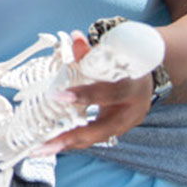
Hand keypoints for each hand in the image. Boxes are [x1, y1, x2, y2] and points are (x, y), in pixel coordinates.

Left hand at [36, 32, 154, 154]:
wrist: (145, 79)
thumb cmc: (126, 65)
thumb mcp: (113, 57)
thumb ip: (92, 52)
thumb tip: (75, 37)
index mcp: (133, 88)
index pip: (110, 93)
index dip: (86, 96)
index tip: (59, 96)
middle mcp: (132, 111)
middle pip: (103, 128)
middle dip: (73, 136)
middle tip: (45, 143)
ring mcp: (125, 125)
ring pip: (95, 138)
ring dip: (67, 144)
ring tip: (40, 149)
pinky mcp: (115, 131)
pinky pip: (92, 138)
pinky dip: (71, 141)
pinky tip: (50, 145)